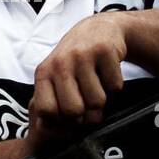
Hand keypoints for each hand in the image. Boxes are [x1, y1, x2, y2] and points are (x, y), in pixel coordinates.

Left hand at [31, 12, 127, 128]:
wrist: (97, 30)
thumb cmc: (73, 62)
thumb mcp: (54, 77)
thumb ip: (48, 101)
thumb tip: (45, 128)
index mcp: (43, 73)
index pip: (46, 110)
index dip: (60, 122)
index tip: (69, 119)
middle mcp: (60, 63)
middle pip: (73, 110)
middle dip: (84, 116)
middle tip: (89, 108)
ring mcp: (82, 56)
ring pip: (96, 101)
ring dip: (102, 101)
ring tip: (97, 88)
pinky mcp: (105, 51)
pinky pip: (115, 87)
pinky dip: (115, 87)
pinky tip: (107, 74)